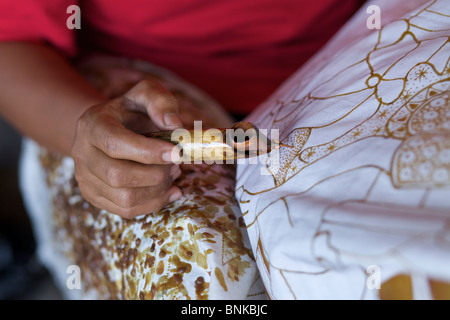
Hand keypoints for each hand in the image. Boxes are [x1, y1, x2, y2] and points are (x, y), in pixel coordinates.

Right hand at [71, 80, 183, 218]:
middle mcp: (82, 153)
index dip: (148, 152)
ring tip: (172, 173)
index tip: (177, 153)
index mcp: (92, 124)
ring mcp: (85, 178)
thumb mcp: (145, 94)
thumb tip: (174, 125)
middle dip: (156, 174)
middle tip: (176, 164)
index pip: (115, 143)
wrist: (107, 129)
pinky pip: (127, 211)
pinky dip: (154, 203)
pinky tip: (170, 190)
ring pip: (125, 199)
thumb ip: (160, 101)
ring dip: (158, 190)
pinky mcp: (94, 196)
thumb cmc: (131, 112)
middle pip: (118, 176)